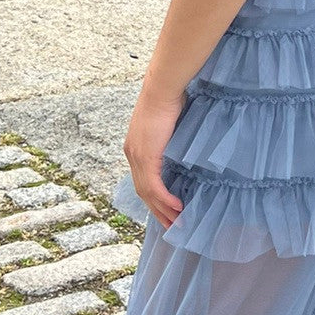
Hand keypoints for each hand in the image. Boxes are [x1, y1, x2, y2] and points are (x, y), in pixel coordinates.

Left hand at [124, 86, 185, 230]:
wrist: (162, 88)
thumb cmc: (168, 97)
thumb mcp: (167, 122)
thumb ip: (169, 137)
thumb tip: (183, 144)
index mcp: (134, 147)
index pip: (142, 179)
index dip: (152, 196)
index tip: (164, 209)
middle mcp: (132, 155)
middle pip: (143, 191)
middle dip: (157, 211)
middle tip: (171, 225)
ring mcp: (137, 157)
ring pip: (148, 193)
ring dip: (162, 210)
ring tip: (176, 223)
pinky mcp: (147, 157)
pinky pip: (155, 187)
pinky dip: (166, 200)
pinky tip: (177, 208)